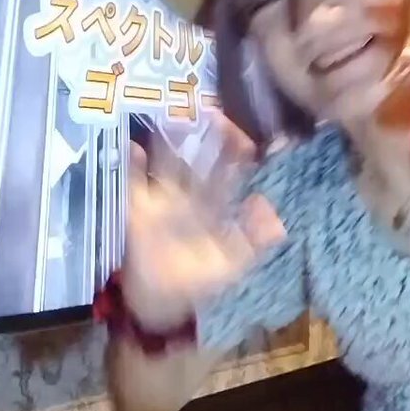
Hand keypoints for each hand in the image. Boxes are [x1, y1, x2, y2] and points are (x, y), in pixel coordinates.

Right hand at [122, 116, 285, 329]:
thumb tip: (278, 219)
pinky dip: (131, 164)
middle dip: (205, 136)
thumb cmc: (197, 281)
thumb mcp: (231, 264)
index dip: (237, 153)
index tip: (245, 135)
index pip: (229, 171)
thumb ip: (254, 241)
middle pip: (199, 157)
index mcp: (214, 203)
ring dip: (170, 140)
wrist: (158, 300)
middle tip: (211, 110)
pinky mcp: (137, 206)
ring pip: (169, 160)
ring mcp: (162, 196)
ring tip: (175, 116)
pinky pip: (133, 180)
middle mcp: (190, 193)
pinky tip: (133, 146)